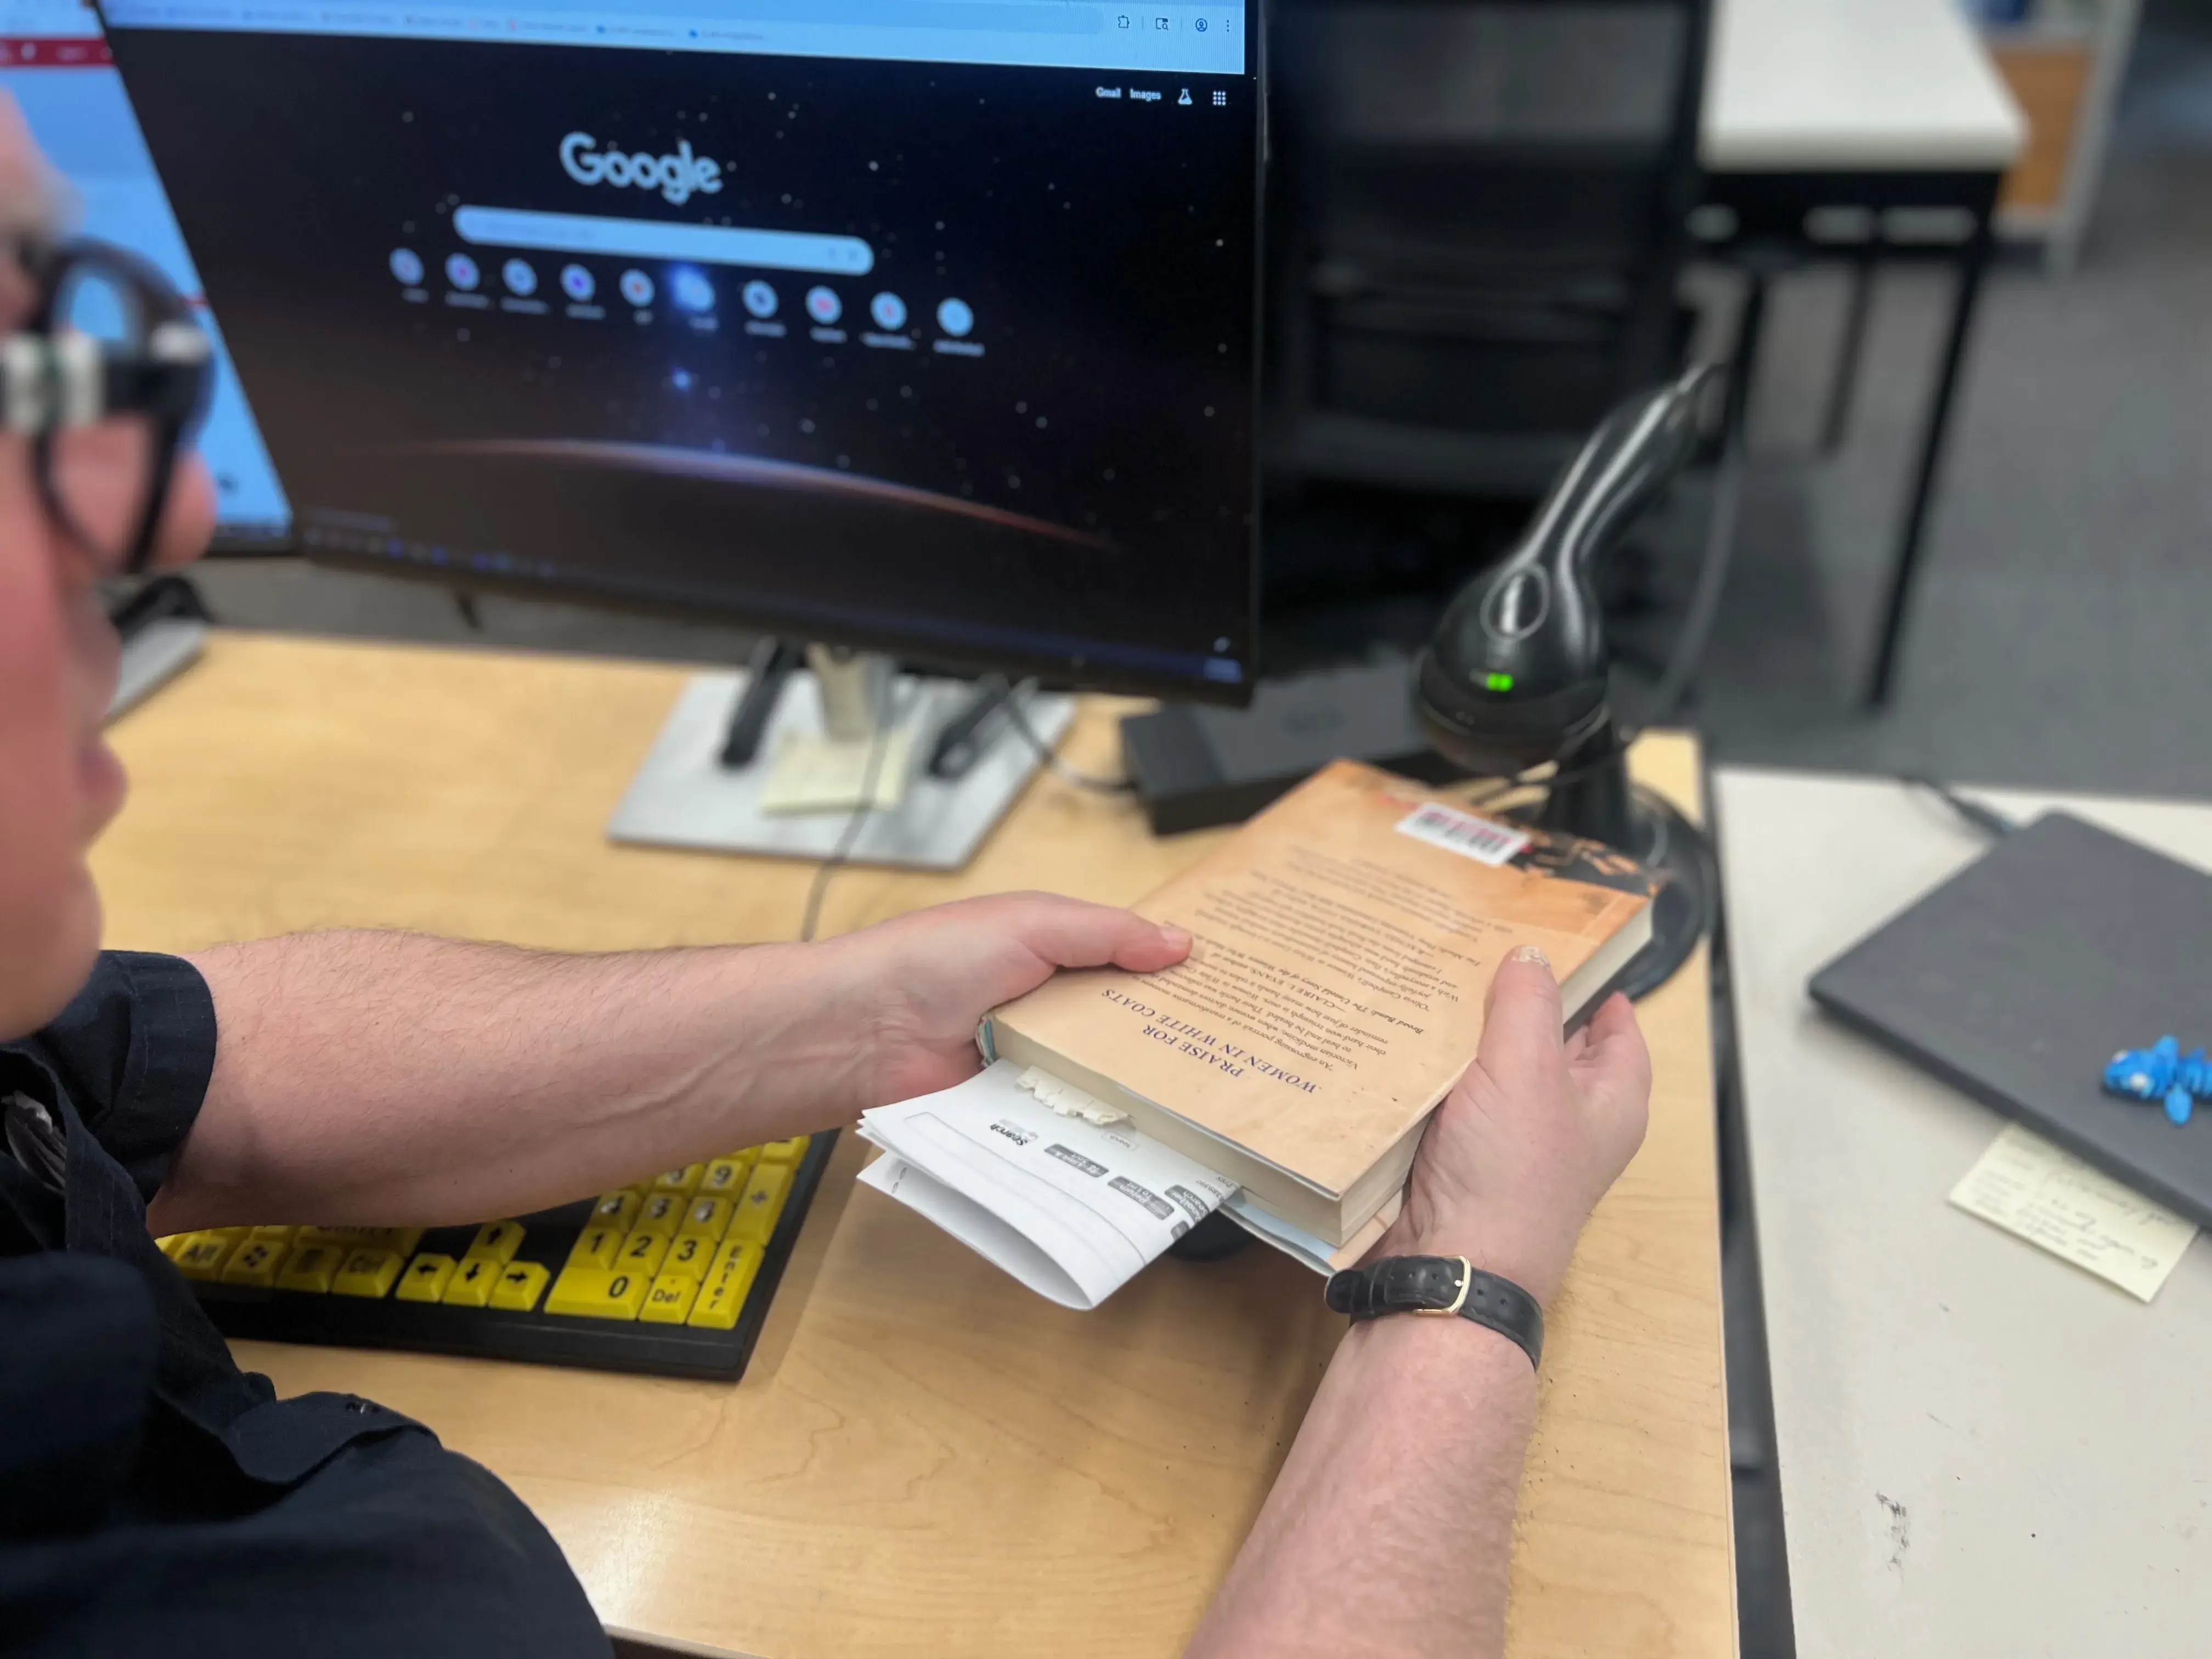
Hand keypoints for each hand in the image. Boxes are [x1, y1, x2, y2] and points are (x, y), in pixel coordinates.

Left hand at [819, 892, 1190, 1107]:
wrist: (863, 1031)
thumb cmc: (930, 959)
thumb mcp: (1031, 922)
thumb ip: (1107, 933)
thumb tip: (1178, 944)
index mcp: (1051, 953)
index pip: (1127, 964)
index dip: (1170, 976)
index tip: (1226, 992)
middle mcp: (1045, 1007)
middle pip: (1124, 1026)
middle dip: (1168, 1038)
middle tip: (1232, 1052)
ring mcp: (1032, 1060)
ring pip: (1102, 1077)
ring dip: (1135, 1085)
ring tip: (1203, 1099)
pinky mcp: (1015, 1108)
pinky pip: (1067, 1119)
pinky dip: (1094, 1123)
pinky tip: (1139, 1131)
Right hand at [1380, 947, 1650, 1306]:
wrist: (1454, 1265)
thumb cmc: (1511, 1175)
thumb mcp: (1527, 1070)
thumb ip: (1529, 1003)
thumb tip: (1532, 952)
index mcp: (1610, 1099)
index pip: (1618, 1028)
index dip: (1597, 984)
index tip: (1563, 943)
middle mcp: (1570, 1121)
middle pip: (1552, 1043)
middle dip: (1520, 1000)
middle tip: (1482, 947)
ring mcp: (1517, 1141)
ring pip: (1497, 1069)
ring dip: (1468, 1036)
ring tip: (1435, 981)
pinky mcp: (1467, 1157)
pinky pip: (1454, 1099)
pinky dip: (1435, 1071)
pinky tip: (1406, 1039)